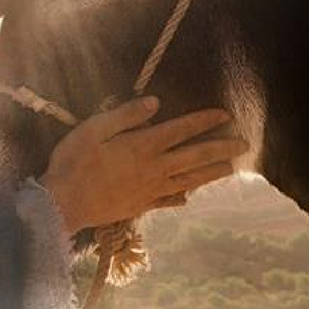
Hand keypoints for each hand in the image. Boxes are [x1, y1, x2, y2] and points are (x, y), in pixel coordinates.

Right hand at [39, 96, 247, 234]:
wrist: (63, 203)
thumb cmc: (73, 161)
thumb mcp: (93, 128)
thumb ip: (125, 115)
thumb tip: (154, 102)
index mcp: (143, 145)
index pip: (182, 130)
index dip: (205, 121)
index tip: (225, 114)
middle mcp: (154, 168)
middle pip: (195, 156)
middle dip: (221, 147)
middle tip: (244, 143)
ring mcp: (150, 190)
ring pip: (190, 180)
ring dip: (212, 172)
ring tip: (230, 167)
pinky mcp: (141, 206)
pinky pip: (168, 200)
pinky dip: (182, 197)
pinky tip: (188, 197)